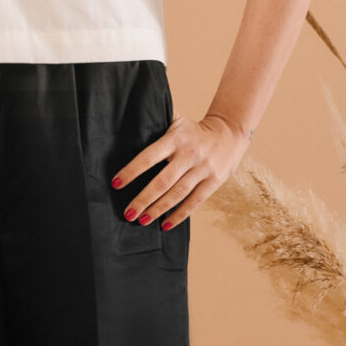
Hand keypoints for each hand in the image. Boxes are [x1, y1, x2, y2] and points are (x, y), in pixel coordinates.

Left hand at [111, 111, 250, 230]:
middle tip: (128, 213)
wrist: (229, 133)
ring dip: (158, 209)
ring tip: (142, 220)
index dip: (132, 171)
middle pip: (162, 181)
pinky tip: (165, 225)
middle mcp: (189, 155)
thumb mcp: (176, 121)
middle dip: (143, 199)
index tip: (116, 184)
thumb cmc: (193, 131)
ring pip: (177, 194)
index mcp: (175, 139)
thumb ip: (155, 121)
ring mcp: (203, 169)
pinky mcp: (214, 181)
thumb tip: (130, 120)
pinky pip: (195, 201)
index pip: (149, 157)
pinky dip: (180, 215)